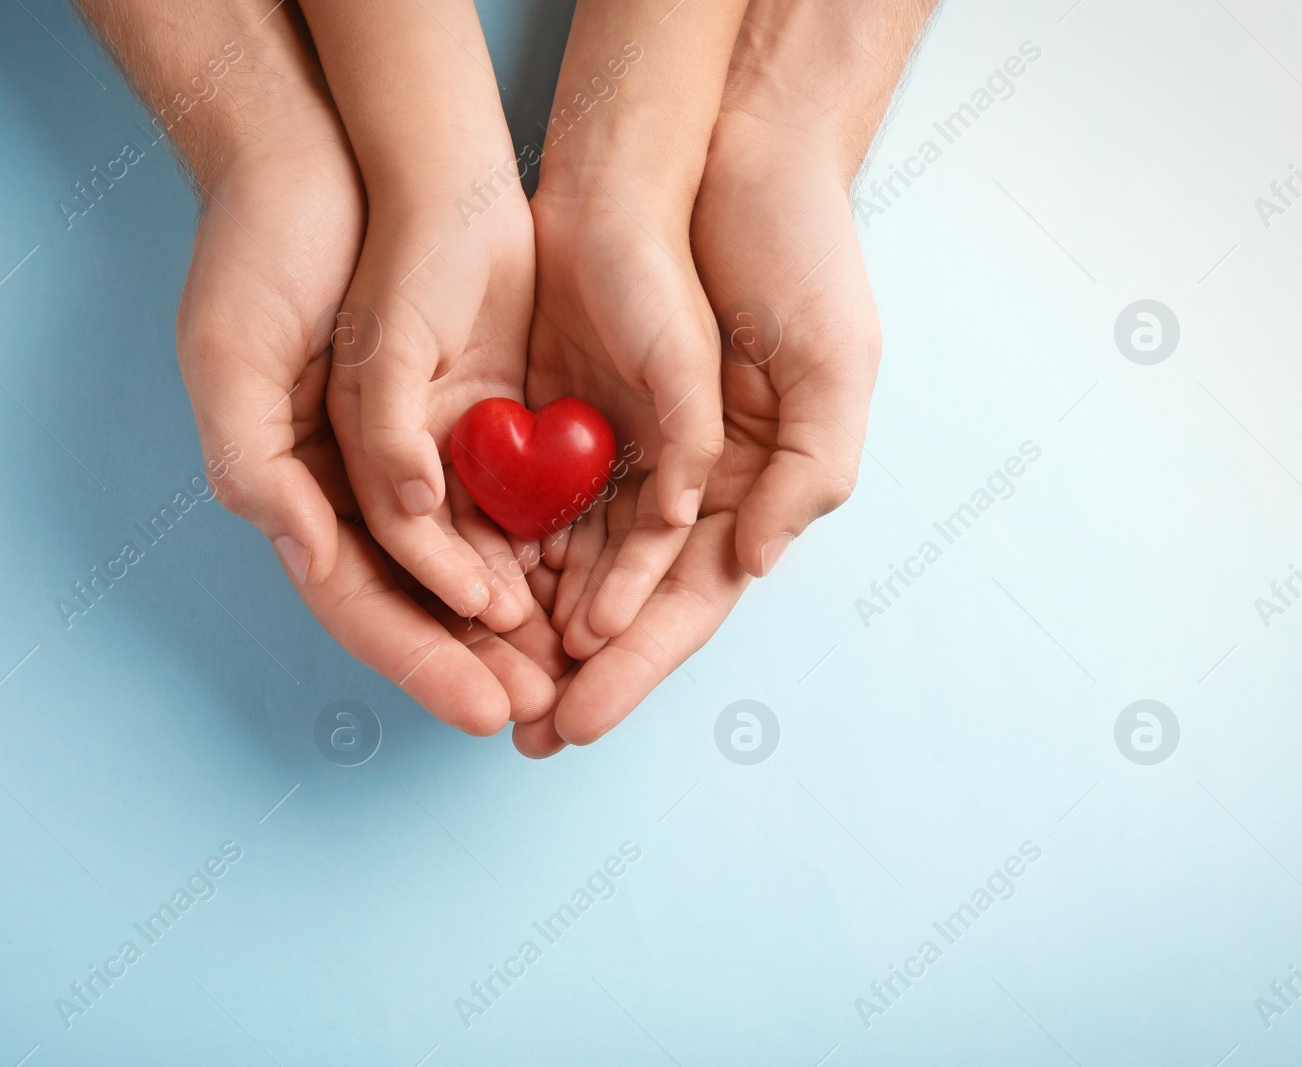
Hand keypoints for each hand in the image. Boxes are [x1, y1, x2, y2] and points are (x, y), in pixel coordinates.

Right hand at [164, 8, 563, 733]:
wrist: (339, 149)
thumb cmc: (263, 249)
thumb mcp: (231, 352)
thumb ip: (256, 459)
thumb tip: (313, 549)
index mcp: (290, 487)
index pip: (358, 600)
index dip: (420, 658)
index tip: (487, 707)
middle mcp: (355, 485)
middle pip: (423, 599)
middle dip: (479, 659)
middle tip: (544, 710)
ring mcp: (417, 451)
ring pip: (475, 559)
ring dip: (521, 620)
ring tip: (574, 668)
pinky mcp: (474, 412)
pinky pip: (513, 495)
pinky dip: (546, 543)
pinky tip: (588, 581)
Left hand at [513, 0, 908, 755]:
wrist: (712, 150)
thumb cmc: (791, 251)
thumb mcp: (832, 358)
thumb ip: (807, 468)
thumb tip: (750, 565)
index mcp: (756, 489)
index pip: (689, 602)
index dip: (637, 666)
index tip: (580, 720)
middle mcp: (688, 484)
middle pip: (624, 601)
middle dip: (576, 671)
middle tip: (522, 732)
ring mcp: (626, 449)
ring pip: (570, 560)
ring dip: (531, 626)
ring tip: (485, 682)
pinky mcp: (572, 409)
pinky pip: (531, 491)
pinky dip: (504, 545)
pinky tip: (469, 591)